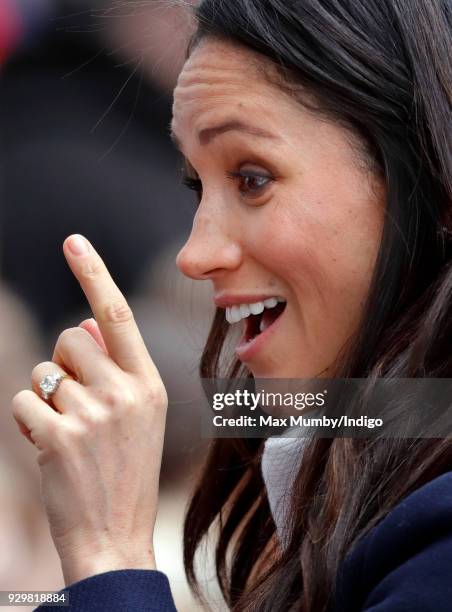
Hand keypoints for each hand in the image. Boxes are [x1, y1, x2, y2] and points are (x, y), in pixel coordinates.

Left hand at [11, 235, 167, 585]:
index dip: (94, 274)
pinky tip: (49, 447)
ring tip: (68, 430)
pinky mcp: (61, 436)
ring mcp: (94, 413)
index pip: (118, 315)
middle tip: (76, 400)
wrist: (116, 535)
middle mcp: (126, 391)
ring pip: (44, 371)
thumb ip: (113, 367)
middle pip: (71, 339)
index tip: (73, 242)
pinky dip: (27, 422)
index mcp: (149, 383)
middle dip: (63, 361)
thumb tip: (79, 324)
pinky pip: (23, 402)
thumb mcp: (137, 415)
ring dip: (45, 395)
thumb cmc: (124, 471)